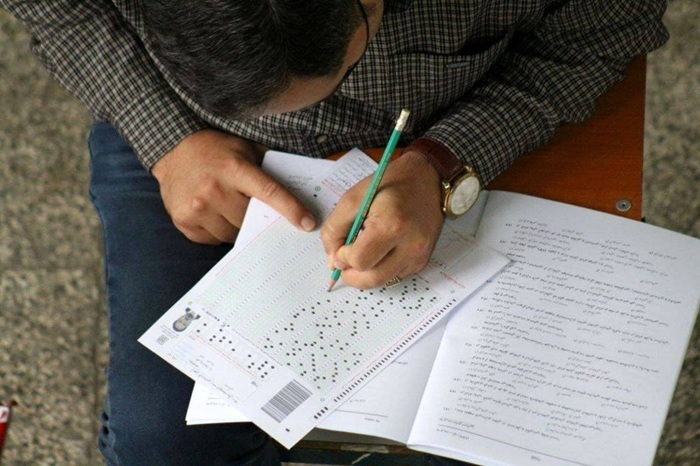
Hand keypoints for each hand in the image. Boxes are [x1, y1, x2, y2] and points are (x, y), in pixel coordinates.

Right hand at [152, 129, 315, 243]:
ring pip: (232, 234)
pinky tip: (213, 213)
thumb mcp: (245, 149)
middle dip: (255, 216)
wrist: (173, 151)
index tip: (308, 224)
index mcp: (234, 169)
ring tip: (228, 207)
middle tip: (249, 205)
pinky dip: (218, 231)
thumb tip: (301, 189)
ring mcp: (197, 208)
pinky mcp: (184, 222)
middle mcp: (214, 189)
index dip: (292, 210)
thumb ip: (268, 168)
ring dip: (236, 225)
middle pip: (250, 219)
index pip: (270, 193)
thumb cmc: (216, 150)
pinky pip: (213, 239)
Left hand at [320, 151, 443, 288]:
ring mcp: (419, 255)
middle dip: (352, 273)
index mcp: (392, 225)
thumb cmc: (389, 184)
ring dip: (366, 273)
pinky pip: (395, 276)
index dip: (343, 256)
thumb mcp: (352, 199)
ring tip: (362, 252)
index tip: (342, 244)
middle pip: (371, 279)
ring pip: (383, 281)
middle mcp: (410, 245)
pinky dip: (382, 269)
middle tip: (345, 260)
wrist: (427, 178)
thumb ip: (334, 230)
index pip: (360, 261)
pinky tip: (381, 250)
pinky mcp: (422, 260)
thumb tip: (333, 261)